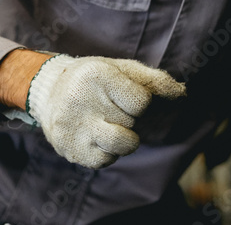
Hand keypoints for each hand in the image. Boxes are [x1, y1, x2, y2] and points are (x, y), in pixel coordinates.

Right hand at [26, 54, 185, 167]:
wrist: (48, 90)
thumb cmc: (95, 79)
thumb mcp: (122, 69)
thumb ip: (154, 80)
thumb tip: (182, 92)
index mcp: (98, 76)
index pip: (142, 102)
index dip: (139, 102)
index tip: (123, 96)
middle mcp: (81, 100)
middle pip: (132, 122)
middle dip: (127, 117)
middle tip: (108, 108)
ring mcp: (74, 128)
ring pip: (123, 144)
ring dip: (124, 138)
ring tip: (110, 126)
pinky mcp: (70, 149)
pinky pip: (106, 160)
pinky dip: (108, 152)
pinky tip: (95, 136)